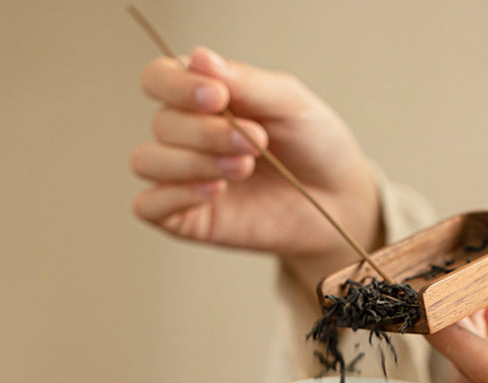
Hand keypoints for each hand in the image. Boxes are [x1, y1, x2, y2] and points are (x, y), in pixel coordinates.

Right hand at [130, 47, 381, 282]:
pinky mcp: (188, 219)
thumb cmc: (316, 146)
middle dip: (207, 132)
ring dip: (193, 161)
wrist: (340, 201)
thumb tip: (199, 58)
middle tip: (256, 142)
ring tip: (244, 167)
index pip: (159, 79)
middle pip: (162, 123)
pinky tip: (215, 191)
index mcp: (202, 97)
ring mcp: (183, 178)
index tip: (219, 97)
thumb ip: (247, 83)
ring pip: (147, 161)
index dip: (177, 85)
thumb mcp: (291, 104)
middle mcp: (186, 135)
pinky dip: (174, 195)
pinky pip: (148, 205)